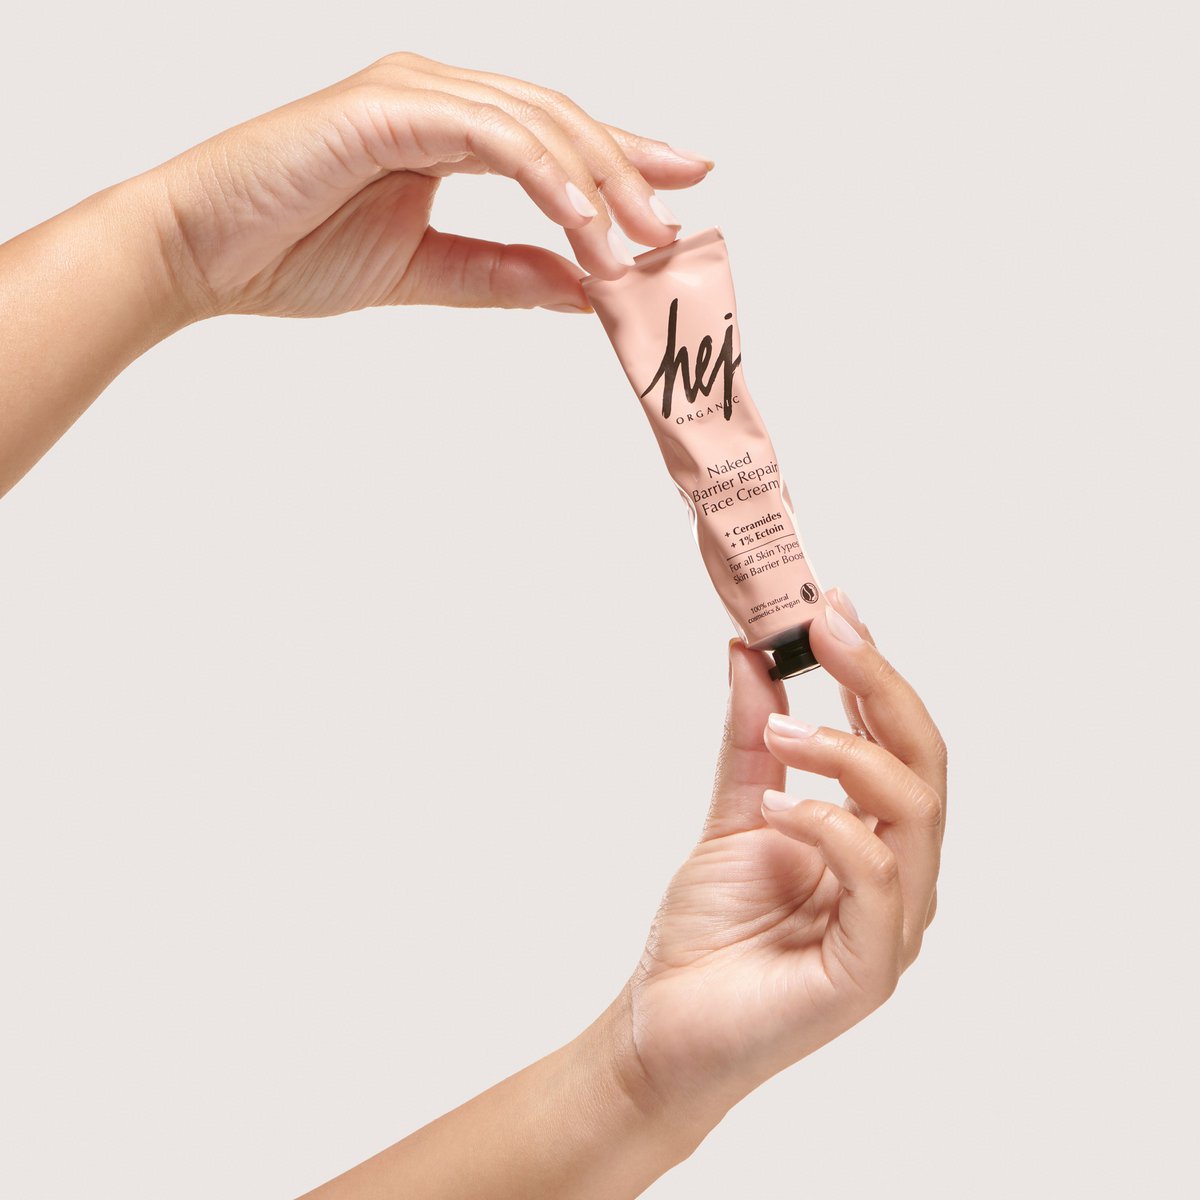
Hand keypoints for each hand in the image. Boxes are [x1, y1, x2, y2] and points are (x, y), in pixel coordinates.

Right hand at [150, 52, 711, 320]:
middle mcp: (438, 97)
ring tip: (638, 240)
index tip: (681, 192)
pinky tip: (580, 218)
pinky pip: (490, 133)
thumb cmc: (294, 252)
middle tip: (674, 228)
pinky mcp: (388, 106)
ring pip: (536, 120)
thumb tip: (579, 286)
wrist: (204, 255)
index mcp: (446, 128)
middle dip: (627, 172)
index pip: (555, 139)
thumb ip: (504, 274)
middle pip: (561, 120)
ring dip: (596, 180)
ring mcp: (413, 93)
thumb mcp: (429, 271)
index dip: (623, 162)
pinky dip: (543, 174)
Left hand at [618, 588, 946, 1127]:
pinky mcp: (870, 969)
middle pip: (924, 762)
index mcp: (873, 836)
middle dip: (879, 683)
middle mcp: (898, 875)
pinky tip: (776, 808)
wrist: (663, 1027)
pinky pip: (875, 877)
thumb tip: (751, 654)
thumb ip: (753, 740)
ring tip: (779, 728)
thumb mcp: (734, 812)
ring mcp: (892, 924)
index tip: (834, 609)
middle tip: (827, 630)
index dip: (874, 669)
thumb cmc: (709, 933)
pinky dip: (829, 824)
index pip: (899, 740)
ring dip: (845, 750)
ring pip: (913, 810)